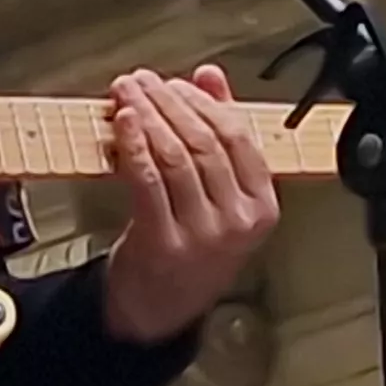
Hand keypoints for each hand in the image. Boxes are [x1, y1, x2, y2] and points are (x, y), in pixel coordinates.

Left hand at [98, 64, 280, 344]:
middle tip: (142, 80)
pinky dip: (134, 144)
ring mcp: (203, 234)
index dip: (203, 102)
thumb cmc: (189, 246)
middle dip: (169, 102)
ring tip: (128, 92)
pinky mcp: (165, 242)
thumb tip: (211, 76)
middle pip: (204, 143)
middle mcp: (238, 220)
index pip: (237, 137)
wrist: (160, 309)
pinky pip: (148, 181)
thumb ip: (219, 133)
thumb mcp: (219, 194)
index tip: (175, 83)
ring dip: (148, 116)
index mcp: (261, 205)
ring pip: (175, 157)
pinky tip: (124, 122)